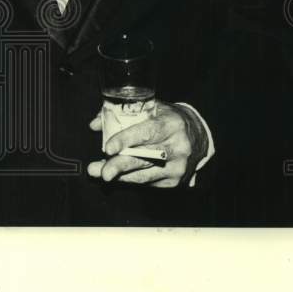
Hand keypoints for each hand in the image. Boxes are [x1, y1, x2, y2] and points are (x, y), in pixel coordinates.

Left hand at [86, 100, 200, 188]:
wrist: (198, 138)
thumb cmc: (167, 120)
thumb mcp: (150, 109)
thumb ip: (121, 114)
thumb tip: (95, 124)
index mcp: (171, 124)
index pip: (147, 132)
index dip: (126, 140)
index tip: (108, 148)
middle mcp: (177, 147)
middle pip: (144, 158)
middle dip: (120, 166)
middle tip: (101, 171)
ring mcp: (177, 167)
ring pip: (144, 175)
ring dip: (120, 176)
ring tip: (100, 173)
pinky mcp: (174, 181)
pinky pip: (147, 182)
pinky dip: (130, 179)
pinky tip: (118, 175)